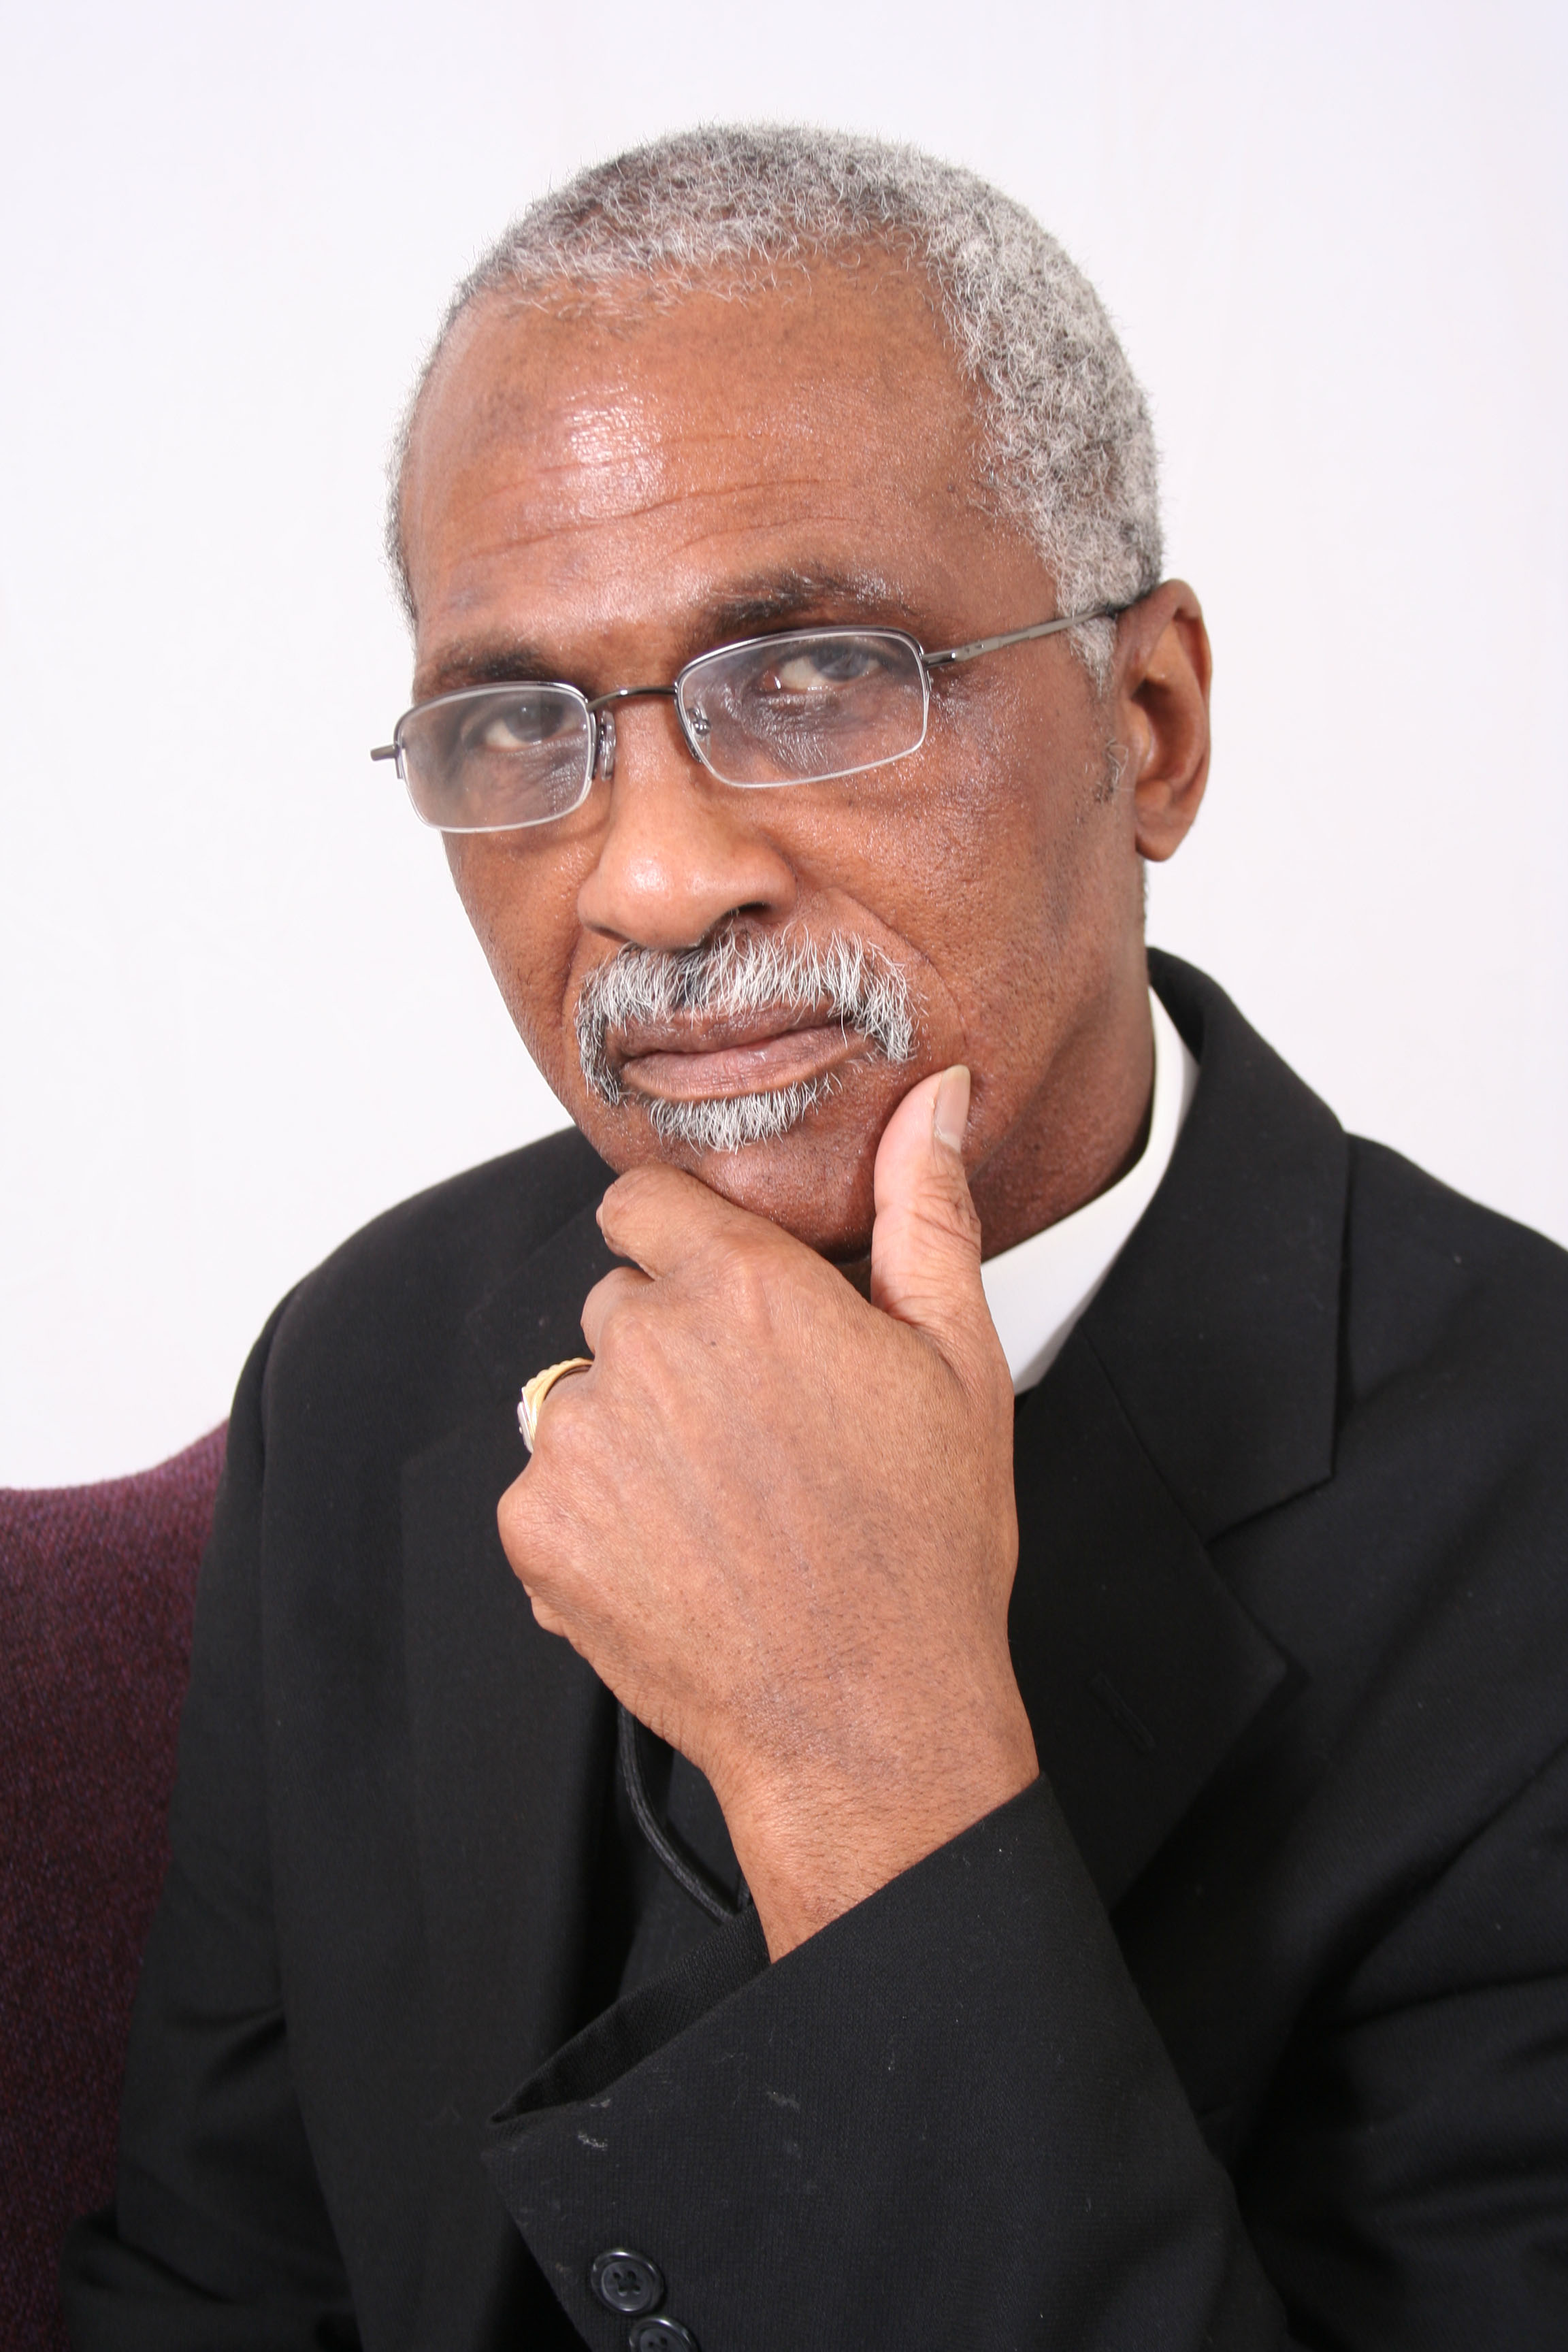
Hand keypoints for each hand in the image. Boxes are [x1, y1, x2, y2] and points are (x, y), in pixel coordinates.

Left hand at [497, 1067, 1038, 1957]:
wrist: (868, 1721)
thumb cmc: (924, 1551)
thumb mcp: (957, 1365)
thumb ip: (925, 1212)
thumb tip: (929, 1099)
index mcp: (746, 1288)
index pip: (641, 1202)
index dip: (683, 1248)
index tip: (720, 1306)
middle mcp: (648, 1346)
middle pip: (616, 1303)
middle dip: (668, 1350)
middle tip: (751, 1437)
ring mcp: (582, 1439)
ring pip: (578, 1397)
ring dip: (627, 1436)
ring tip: (717, 1509)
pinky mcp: (537, 1526)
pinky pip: (544, 1487)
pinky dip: (591, 1520)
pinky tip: (674, 1559)